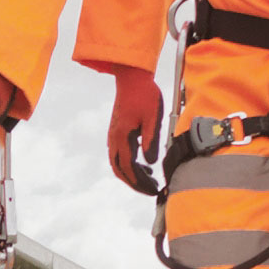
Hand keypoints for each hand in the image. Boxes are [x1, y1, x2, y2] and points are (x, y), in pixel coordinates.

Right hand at [102, 68, 165, 196]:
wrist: (132, 78)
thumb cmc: (144, 95)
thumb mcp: (153, 117)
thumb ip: (151, 140)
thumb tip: (151, 163)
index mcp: (123, 137)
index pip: (130, 168)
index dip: (141, 182)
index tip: (154, 190)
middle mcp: (115, 139)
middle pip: (121, 170)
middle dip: (136, 183)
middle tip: (152, 190)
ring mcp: (114, 136)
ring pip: (118, 164)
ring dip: (132, 175)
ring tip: (150, 180)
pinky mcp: (117, 132)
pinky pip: (120, 155)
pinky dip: (129, 165)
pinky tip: (144, 165)